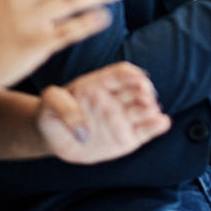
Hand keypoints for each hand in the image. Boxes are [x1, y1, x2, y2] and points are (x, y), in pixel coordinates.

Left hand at [37, 62, 170, 163]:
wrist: (54, 137)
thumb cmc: (51, 114)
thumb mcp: (49, 103)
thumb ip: (63, 107)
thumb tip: (83, 131)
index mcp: (100, 84)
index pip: (121, 74)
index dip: (131, 75)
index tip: (138, 79)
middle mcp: (116, 99)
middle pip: (137, 90)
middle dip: (145, 92)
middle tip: (145, 98)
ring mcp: (123, 117)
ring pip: (144, 110)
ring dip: (151, 109)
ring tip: (152, 113)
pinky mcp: (128, 137)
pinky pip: (145, 130)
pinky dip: (156, 126)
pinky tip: (162, 123)